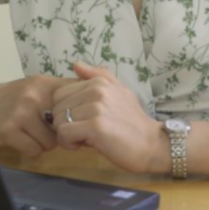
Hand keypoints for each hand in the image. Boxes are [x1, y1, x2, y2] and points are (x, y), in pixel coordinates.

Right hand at [0, 75, 77, 157]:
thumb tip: (93, 104)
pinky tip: (22, 139)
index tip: (79, 122)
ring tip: (32, 133)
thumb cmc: (13, 97)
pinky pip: (35, 150)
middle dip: (60, 133)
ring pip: (51, 142)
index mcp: (45, 84)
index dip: (80, 114)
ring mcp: (21, 113)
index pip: (77, 98)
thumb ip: (62, 93)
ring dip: (44, 143)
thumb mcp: (37, 87)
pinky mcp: (9, 131)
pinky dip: (31, 149)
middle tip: (50, 131)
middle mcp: (34, 96)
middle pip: (66, 126)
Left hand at [50, 62, 167, 173]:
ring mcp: (95, 107)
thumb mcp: (120, 91)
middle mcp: (96, 90)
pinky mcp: (95, 126)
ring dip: (66, 135)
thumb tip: (75, 64)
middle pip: (56, 108)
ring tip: (84, 139)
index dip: (66, 111)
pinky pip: (64, 133)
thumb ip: (99, 76)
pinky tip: (82, 146)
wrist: (152, 144)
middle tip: (82, 132)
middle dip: (64, 123)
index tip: (81, 121)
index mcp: (98, 82)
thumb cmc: (133, 121)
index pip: (60, 94)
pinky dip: (68, 143)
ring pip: (58, 121)